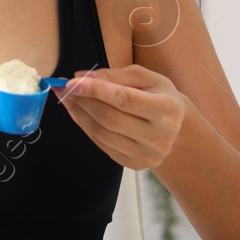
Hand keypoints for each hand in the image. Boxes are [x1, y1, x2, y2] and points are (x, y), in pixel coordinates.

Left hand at [58, 65, 185, 170]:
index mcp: (168, 109)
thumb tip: (82, 77)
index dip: (95, 90)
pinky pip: (102, 145)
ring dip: (79, 114)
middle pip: (110, 119)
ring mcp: (148, 155)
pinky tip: (78, 113)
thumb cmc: (159, 95)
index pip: (124, 99)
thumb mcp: (146, 77)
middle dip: (82, 101)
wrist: (176, 128)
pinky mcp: (135, 164)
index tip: (72, 81)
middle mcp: (160, 137)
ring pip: (102, 134)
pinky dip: (86, 127)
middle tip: (64, 87)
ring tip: (67, 98)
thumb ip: (115, 75)